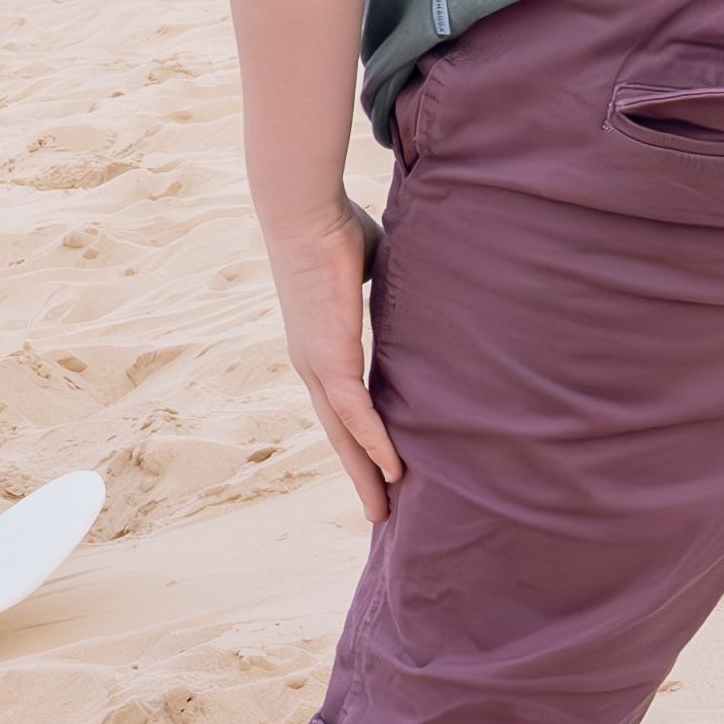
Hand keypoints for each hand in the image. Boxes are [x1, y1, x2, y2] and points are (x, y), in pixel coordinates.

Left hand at [265, 200, 395, 521]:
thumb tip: (418, 281)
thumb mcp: (371, 268)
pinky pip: (355, 411)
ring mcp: (316, 364)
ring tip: (382, 509)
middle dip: (360, 474)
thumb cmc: (335, 230)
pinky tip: (393, 469)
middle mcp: (312, 364)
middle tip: (378, 509)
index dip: (360, 438)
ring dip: (365, 474)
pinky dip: (375, 441)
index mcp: (320, 345)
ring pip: (344, 435)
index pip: (341, 405)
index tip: (379, 465)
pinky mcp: (329, 357)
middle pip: (339, 434)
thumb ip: (391, 288)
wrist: (304, 213)